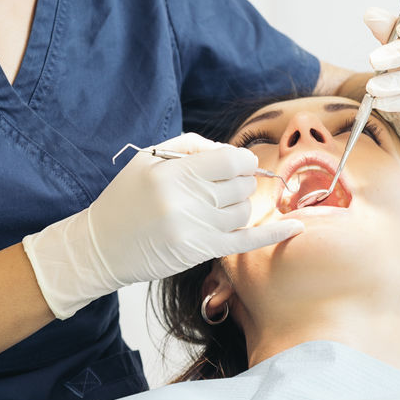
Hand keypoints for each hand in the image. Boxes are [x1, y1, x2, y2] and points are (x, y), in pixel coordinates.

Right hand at [22, 133, 303, 319]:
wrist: (101, 246)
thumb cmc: (126, 197)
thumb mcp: (148, 159)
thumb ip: (191, 146)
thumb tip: (231, 152)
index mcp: (174, 174)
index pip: (231, 161)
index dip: (241, 160)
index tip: (237, 164)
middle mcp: (187, 203)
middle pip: (242, 186)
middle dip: (241, 182)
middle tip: (223, 186)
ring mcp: (195, 231)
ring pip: (245, 212)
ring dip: (241, 205)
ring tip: (218, 205)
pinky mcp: (199, 253)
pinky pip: (246, 242)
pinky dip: (275, 234)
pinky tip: (298, 226)